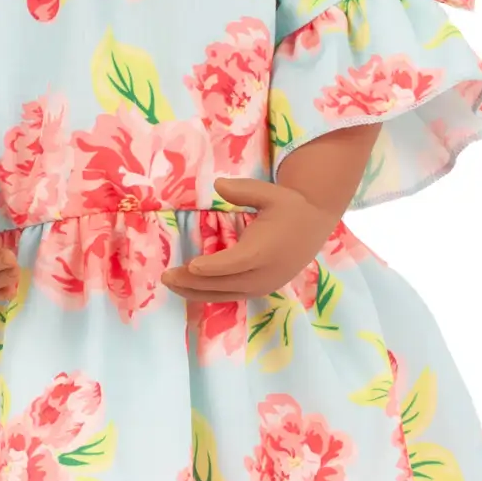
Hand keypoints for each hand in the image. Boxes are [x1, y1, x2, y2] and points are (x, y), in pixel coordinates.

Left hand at [162, 177, 338, 300]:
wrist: (315, 224)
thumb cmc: (290, 206)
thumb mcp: (270, 193)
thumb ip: (243, 190)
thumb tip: (217, 185)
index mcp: (265, 250)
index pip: (234, 263)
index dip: (211, 267)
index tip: (190, 265)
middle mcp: (263, 274)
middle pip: (223, 283)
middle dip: (193, 282)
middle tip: (166, 276)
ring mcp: (263, 285)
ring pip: (224, 294)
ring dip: (196, 292)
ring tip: (172, 285)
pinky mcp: (261, 289)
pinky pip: (231, 295)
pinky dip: (209, 294)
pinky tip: (190, 288)